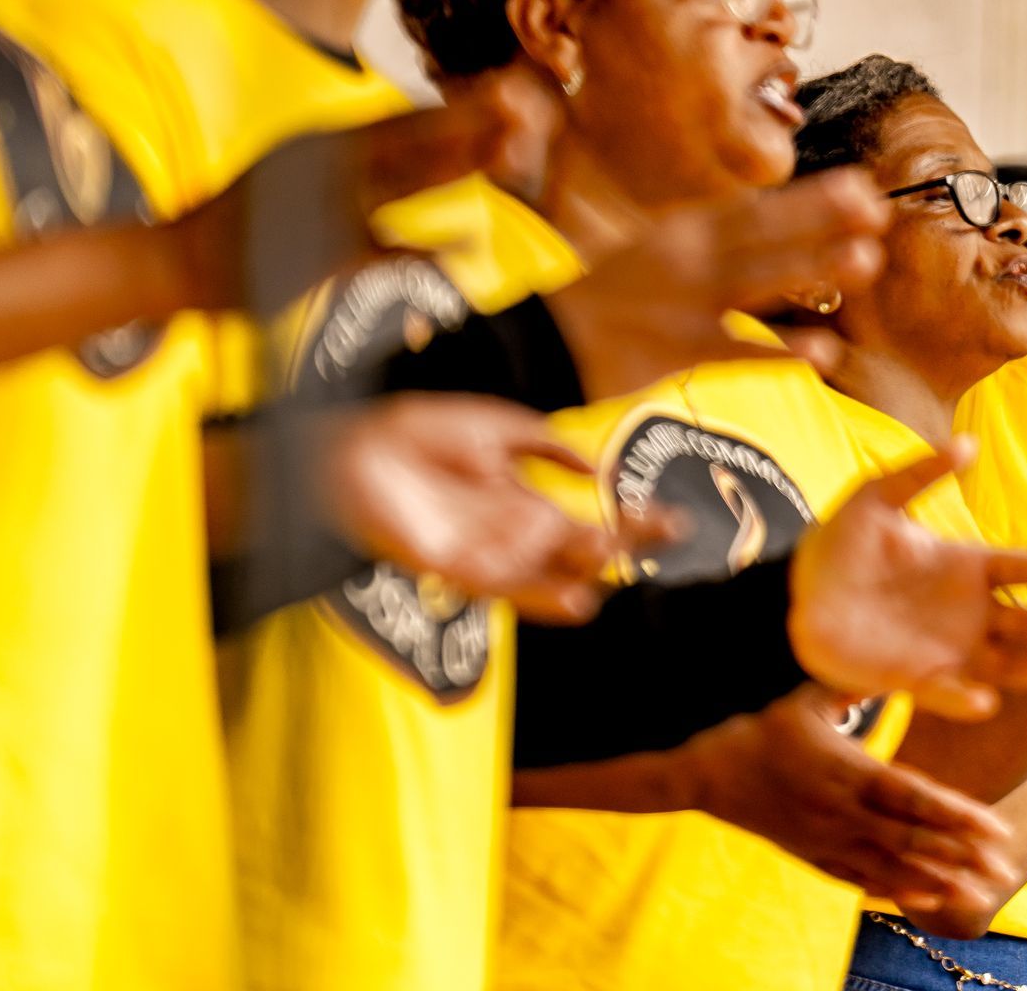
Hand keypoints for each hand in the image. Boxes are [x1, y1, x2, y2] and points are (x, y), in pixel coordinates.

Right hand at [170, 64, 560, 312]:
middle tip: (526, 106)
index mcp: (325, 142)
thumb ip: (350, 162)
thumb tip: (404, 150)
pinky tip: (467, 246)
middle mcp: (327, 161)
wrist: (184, 259)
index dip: (456, 106)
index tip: (503, 90)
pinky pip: (388, 250)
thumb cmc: (249, 222)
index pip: (403, 118)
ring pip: (409, 176)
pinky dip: (429, 250)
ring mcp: (325, 202)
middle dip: (474, 121)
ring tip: (511, 150)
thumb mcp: (297, 172)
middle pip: (416, 136)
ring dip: (462, 160)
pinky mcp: (323, 251)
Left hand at [320, 393, 671, 620]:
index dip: (632, 520)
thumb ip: (545, 443)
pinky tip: (574, 600)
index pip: (588, 517)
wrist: (350, 450)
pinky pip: (505, 589)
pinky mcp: (452, 568)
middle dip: (622, 545)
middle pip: (577, 547)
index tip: (675, 521)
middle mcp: (511, 531)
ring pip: (546, 573)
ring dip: (578, 577)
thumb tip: (598, 468)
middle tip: (667, 538)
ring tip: (612, 577)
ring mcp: (485, 552)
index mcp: (523, 498)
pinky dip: (539, 597)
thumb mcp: (493, 426)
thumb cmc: (413, 433)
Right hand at [545, 169, 889, 401]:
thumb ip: (704, 244)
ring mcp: (684, 304)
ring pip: (758, 281)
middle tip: (878, 207)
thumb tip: (757, 232)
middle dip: (821, 219)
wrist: (543, 342)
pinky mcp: (677, 352)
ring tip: (868, 260)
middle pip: (763, 234)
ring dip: (812, 269)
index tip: (860, 185)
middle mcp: (686, 258)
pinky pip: (739, 351)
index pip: (754, 210)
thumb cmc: (601, 300)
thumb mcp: (649, 253)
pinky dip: (782, 351)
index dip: (809, 199)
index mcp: (681, 231)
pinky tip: (826, 352)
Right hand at [685, 686, 1020, 923]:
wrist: (703, 772)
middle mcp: (839, 810)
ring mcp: (825, 838)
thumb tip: (899, 661)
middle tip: (1003, 867)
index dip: (955, 814)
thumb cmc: (756, 726)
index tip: (995, 826)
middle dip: (959, 854)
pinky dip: (896, 889)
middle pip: (909, 838)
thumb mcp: (804, 696)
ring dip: (936, 879)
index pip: (910, 795)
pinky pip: (860, 878)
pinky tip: (928, 899)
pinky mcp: (811, 854)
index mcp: (843, 768)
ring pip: (890, 865)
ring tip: (978, 893)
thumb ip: (854, 684)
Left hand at [789, 439, 1026, 722]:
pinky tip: (984, 699)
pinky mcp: (918, 680)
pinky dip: (967, 699)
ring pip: (1005, 664)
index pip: (1021, 566)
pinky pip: (950, 693)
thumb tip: (970, 442)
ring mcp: (948, 649)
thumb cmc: (841, 541)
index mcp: (967, 566)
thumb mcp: (878, 498)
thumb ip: (922, 473)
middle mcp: (970, 612)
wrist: (797, 592)